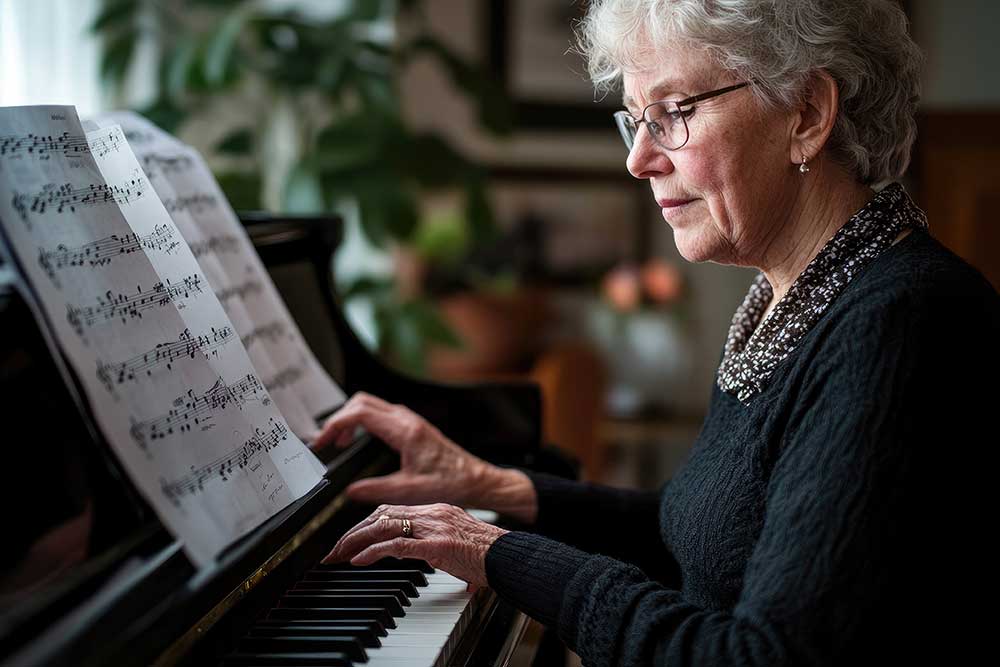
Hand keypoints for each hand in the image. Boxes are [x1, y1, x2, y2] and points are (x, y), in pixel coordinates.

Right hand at [312, 392, 491, 506]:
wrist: (475, 479)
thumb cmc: (451, 483)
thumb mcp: (409, 492)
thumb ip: (375, 490)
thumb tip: (349, 490)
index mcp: (404, 431)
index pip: (359, 414)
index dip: (335, 425)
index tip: (322, 442)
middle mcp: (406, 419)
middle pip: (361, 402)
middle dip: (338, 418)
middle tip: (326, 441)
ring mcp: (409, 420)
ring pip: (370, 405)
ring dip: (350, 419)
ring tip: (338, 442)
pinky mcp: (411, 425)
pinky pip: (379, 413)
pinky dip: (362, 421)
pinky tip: (357, 439)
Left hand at [322, 503, 507, 587]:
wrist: (510, 556)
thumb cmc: (489, 555)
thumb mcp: (456, 545)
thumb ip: (438, 548)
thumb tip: (425, 560)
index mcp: (436, 510)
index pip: (392, 511)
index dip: (366, 524)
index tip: (350, 539)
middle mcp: (432, 513)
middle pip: (382, 515)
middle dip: (353, 532)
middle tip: (334, 549)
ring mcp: (434, 527)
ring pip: (383, 526)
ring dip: (355, 541)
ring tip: (338, 555)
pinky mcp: (437, 545)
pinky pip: (396, 545)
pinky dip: (373, 552)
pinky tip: (358, 560)